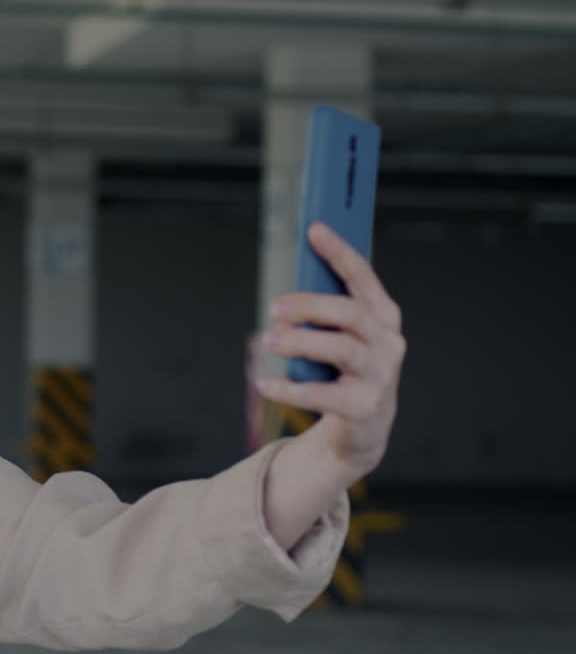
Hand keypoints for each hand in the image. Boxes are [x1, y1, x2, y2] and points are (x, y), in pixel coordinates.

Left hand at [257, 222, 405, 478]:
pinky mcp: (363, 407)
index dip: (339, 252)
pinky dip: (289, 389)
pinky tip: (264, 383)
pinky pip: (323, 395)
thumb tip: (288, 290)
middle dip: (310, 306)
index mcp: (383, 315)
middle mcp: (388, 342)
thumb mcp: (341, 335)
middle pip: (350, 313)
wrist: (364, 424)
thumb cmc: (345, 368)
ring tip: (267, 340)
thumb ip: (325, 310)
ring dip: (300, 342)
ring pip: (341, 350)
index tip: (314, 229)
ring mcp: (380, 375)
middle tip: (273, 308)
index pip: (363, 276)